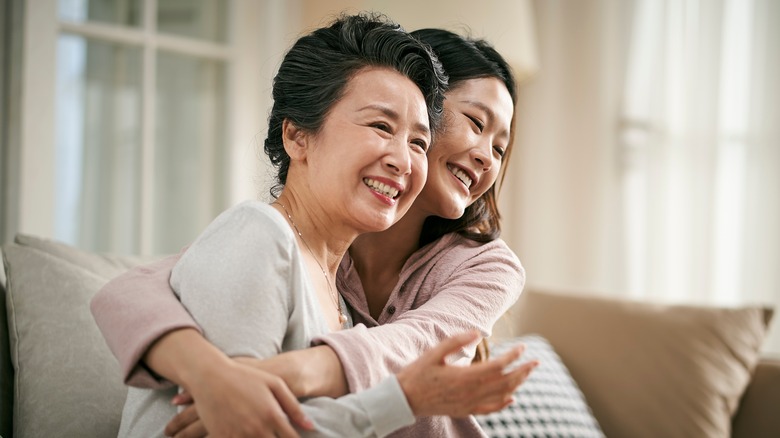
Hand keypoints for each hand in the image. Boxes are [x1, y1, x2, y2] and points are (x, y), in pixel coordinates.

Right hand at [170, 359, 312, 437]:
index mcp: (272, 415)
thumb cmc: (245, 377)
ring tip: (263, 434)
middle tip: (279, 435)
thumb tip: (311, 427)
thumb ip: (294, 407)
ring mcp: (239, 435)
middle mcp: (256, 428)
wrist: (210, 376)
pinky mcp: (223, 437)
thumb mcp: (274, 384)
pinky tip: (247, 435)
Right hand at [396, 331, 538, 416]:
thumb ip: (456, 341)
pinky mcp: (465, 410)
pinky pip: (490, 409)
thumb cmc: (418, 373)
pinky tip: (512, 398)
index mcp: (465, 377)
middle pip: (505, 382)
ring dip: (517, 384)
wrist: (404, 399)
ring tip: (526, 373)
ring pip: (501, 395)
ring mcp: (469, 404)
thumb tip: (478, 333)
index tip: (522, 347)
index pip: (498, 366)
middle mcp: (471, 393)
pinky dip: (504, 404)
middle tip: (535, 362)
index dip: (513, 356)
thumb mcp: (434, 352)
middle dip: (523, 371)